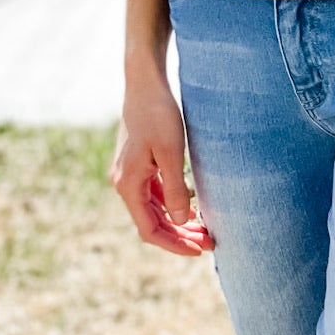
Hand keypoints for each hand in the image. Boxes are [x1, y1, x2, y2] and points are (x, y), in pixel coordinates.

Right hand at [110, 71, 213, 256]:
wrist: (146, 84)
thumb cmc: (158, 114)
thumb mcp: (171, 153)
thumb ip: (175, 189)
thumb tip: (180, 221)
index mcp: (128, 185)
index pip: (150, 230)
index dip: (174, 244)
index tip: (199, 250)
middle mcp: (124, 184)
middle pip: (153, 222)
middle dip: (180, 235)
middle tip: (209, 242)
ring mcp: (130, 174)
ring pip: (155, 209)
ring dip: (178, 221)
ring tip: (205, 230)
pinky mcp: (139, 165)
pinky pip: (155, 194)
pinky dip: (173, 204)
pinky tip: (192, 208)